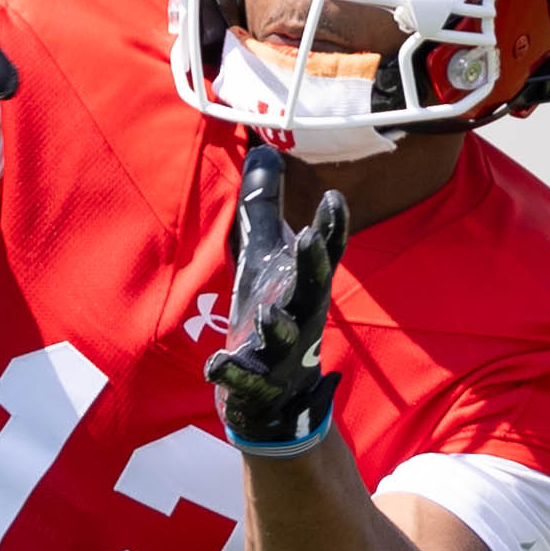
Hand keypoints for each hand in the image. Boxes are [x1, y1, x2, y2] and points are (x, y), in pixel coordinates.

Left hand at [209, 149, 347, 455]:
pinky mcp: (257, 384)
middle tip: (309, 235)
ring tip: (268, 314)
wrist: (276, 398)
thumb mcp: (266, 259)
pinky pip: (245, 379)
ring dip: (279, 326)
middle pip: (312, 289)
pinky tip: (214, 364)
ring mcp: (282, 355)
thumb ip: (265, 208)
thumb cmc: (272, 314)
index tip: (335, 198)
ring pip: (285, 339)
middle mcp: (302, 318)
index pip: (324, 255)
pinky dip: (232, 373)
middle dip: (312, 265)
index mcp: (304, 287)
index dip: (332, 228)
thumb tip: (266, 152)